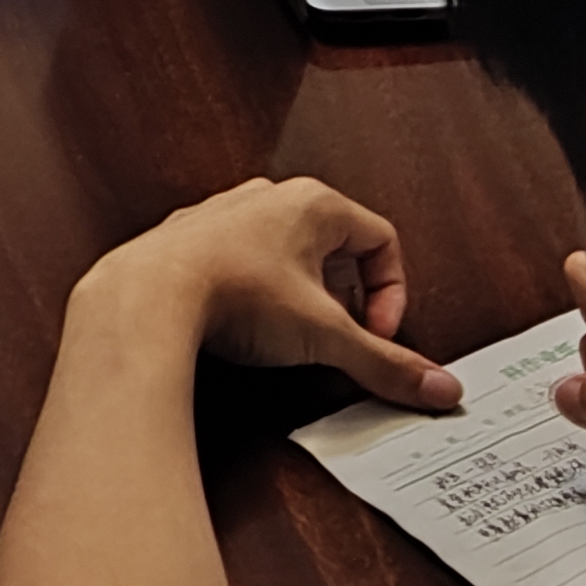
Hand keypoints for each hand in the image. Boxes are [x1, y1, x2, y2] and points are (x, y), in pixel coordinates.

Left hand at [76, 176, 459, 411]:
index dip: (390, 293)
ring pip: (284, 251)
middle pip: (334, 246)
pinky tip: (241, 325)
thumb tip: (438, 388)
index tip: (374, 335)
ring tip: (288, 334)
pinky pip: (239, 260)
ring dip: (299, 294)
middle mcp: (269, 197)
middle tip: (336, 337)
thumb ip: (384, 363)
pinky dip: (253, 292)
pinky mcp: (190, 240)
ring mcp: (225, 214)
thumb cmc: (234, 295)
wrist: (146, 297)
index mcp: (313, 203)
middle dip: (345, 297)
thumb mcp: (323, 336)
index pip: (381, 239)